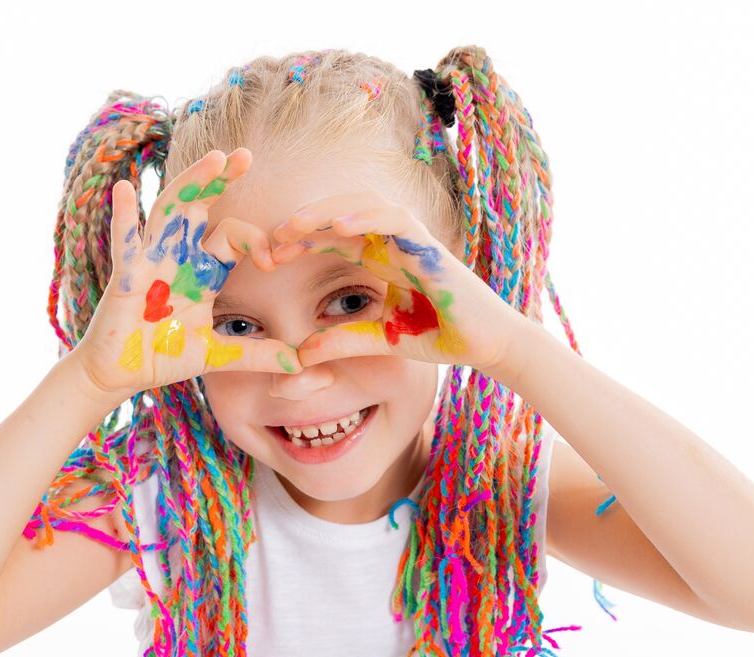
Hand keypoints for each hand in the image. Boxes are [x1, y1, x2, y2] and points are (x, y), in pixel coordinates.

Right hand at [67, 148, 299, 399]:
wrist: (121, 374)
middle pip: (200, 208)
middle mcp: (178, 257)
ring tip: (213, 159)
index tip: (275, 261)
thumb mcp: (218, 355)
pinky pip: (126, 244)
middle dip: (220, 180)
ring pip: (169, 213)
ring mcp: (150, 263)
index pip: (233, 237)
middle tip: (245, 155)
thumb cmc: (163, 356)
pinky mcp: (126, 278)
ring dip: (190, 184)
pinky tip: (125, 189)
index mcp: (202, 271)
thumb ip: (257, 354)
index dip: (257, 242)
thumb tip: (301, 363)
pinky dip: (123, 217)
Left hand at [268, 190, 525, 372]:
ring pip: (364, 205)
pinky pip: (395, 220)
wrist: (485, 344)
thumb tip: (302, 354)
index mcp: (379, 257)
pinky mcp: (430, 245)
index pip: (331, 237)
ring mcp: (412, 238)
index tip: (267, 256)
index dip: (300, 240)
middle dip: (305, 220)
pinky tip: (339, 228)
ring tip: (295, 225)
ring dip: (327, 212)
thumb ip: (344, 341)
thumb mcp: (381, 341)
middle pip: (341, 213)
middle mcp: (392, 241)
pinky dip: (367, 218)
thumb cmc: (440, 336)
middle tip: (271, 237)